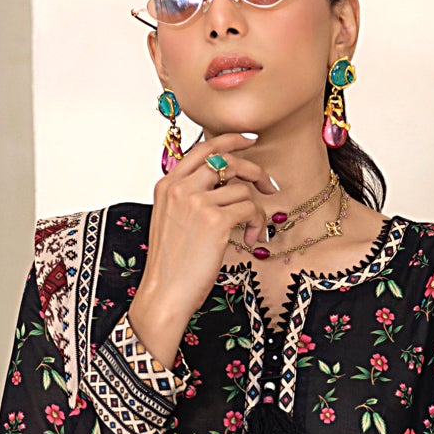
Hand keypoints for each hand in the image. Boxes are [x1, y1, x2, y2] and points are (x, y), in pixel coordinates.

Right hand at [127, 132, 281, 365]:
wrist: (164, 294)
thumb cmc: (171, 265)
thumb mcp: (171, 221)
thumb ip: (189, 197)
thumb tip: (224, 185)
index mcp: (167, 185)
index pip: (203, 149)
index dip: (230, 140)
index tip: (250, 140)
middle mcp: (180, 188)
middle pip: (227, 161)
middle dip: (254, 170)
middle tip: (268, 185)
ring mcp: (197, 202)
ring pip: (242, 188)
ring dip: (255, 209)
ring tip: (251, 230)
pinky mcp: (215, 221)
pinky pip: (250, 208)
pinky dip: (257, 223)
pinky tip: (250, 238)